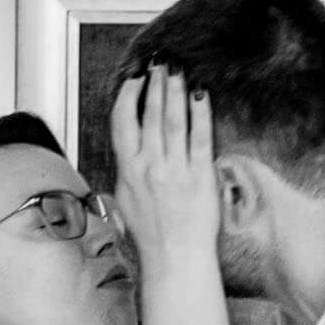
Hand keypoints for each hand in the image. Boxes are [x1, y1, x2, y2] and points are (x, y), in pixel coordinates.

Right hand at [109, 67, 218, 278]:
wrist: (175, 261)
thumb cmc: (151, 239)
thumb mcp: (126, 204)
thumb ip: (128, 175)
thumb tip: (128, 158)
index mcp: (128, 170)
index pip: (122, 121)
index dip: (128, 95)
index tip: (135, 80)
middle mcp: (150, 166)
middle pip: (150, 114)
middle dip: (155, 84)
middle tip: (161, 64)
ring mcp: (176, 170)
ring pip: (173, 120)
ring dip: (175, 91)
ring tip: (178, 71)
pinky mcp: (200, 177)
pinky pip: (200, 138)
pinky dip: (201, 114)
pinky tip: (201, 96)